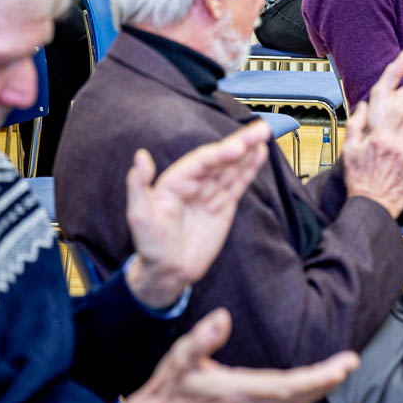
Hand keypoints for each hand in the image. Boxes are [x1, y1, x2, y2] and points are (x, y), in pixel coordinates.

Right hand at [121, 308, 357, 402]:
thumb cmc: (171, 386)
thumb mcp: (181, 357)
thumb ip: (203, 338)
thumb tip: (223, 317)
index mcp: (240, 393)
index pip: (290, 386)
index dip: (320, 377)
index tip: (343, 365)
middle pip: (300, 398)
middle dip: (328, 380)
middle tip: (351, 364)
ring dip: (319, 390)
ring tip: (339, 373)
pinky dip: (303, 397)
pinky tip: (311, 388)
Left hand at [124, 121, 270, 308]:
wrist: (168, 272)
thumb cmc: (150, 245)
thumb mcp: (139, 215)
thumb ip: (138, 185)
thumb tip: (140, 156)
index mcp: (175, 181)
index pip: (201, 162)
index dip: (220, 153)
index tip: (237, 147)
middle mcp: (194, 183)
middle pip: (221, 159)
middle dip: (240, 143)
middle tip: (260, 129)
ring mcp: (210, 193)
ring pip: (233, 168)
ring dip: (248, 151)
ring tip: (264, 134)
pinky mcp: (223, 206)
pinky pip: (239, 183)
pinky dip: (250, 169)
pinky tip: (259, 154)